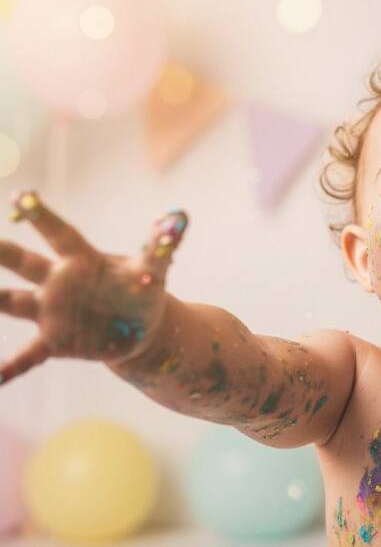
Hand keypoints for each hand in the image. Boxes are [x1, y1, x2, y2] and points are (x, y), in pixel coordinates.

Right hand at [0, 190, 188, 384]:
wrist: (138, 328)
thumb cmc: (142, 288)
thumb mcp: (154, 266)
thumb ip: (163, 244)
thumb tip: (180, 216)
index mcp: (81, 259)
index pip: (57, 233)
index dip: (41, 216)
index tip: (22, 195)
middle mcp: (58, 281)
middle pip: (22, 262)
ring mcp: (51, 311)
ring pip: (10, 303)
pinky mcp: (55, 340)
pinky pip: (27, 356)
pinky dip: (10, 367)